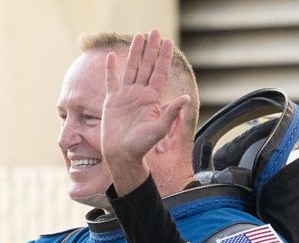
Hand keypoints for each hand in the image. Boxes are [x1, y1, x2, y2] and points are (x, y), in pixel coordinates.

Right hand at [101, 29, 189, 193]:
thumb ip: (171, 112)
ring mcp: (125, 96)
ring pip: (131, 69)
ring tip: (138, 36)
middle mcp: (140, 94)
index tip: (169, 42)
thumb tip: (186, 98)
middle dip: (151, 49)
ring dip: (134, 53)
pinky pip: (111, 82)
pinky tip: (111, 57)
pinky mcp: (112, 101)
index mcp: (152, 99)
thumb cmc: (141, 145)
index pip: (160, 73)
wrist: (122, 155)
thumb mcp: (159, 129)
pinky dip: (111, 70)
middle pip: (147, 66)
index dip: (165, 57)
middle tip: (155, 32)